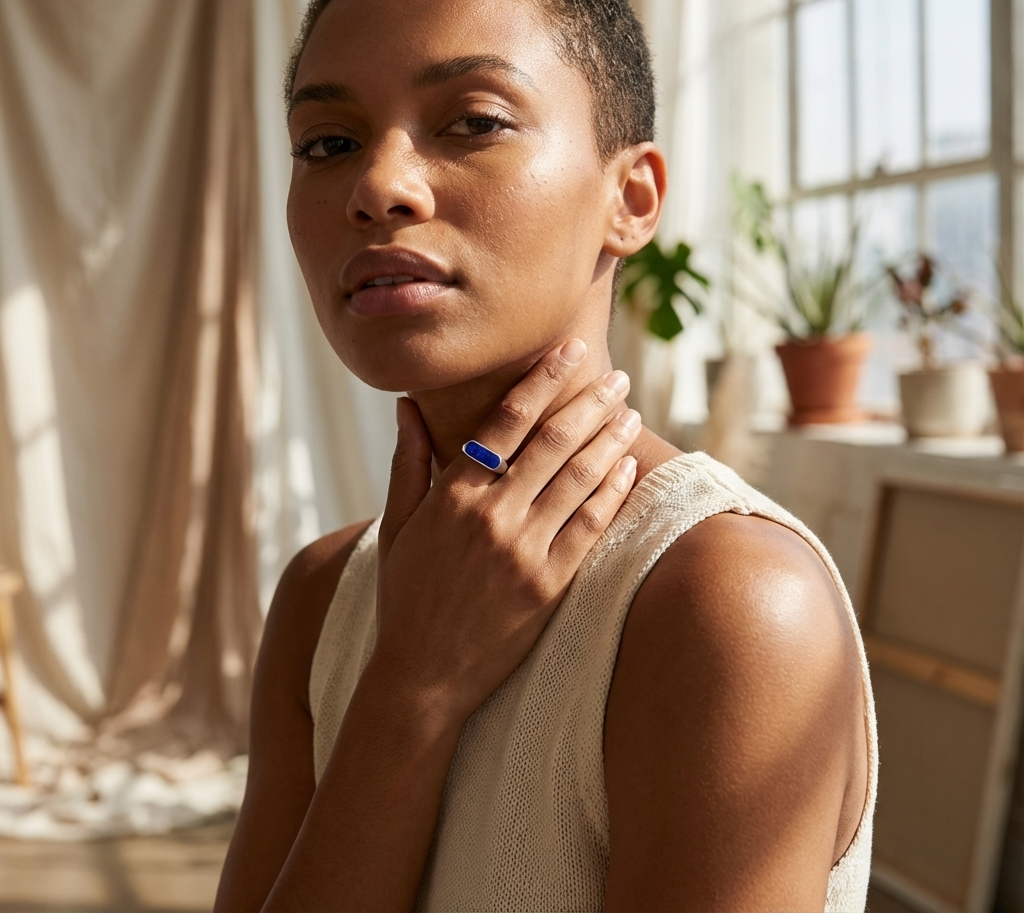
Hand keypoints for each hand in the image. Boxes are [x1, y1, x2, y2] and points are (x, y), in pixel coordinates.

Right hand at [372, 340, 639, 724]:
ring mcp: (523, 551)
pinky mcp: (550, 585)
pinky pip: (590, 528)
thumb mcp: (397, 525)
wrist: (422, 675)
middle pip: (552, 442)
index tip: (570, 353)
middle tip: (617, 376)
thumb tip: (407, 405)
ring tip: (631, 412)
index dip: (544, 381)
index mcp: (452, 495)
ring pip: (578, 479)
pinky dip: (611, 492)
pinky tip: (627, 467)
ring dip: (609, 439)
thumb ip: (407, 461)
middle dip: (589, 402)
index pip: (506, 420)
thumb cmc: (405, 594)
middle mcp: (491, 516)